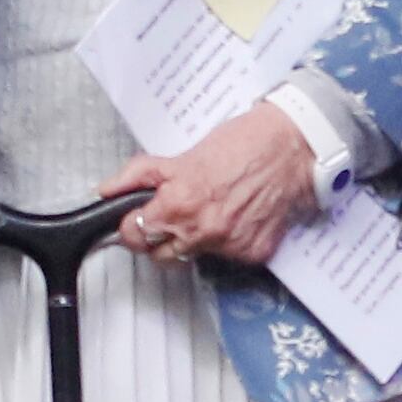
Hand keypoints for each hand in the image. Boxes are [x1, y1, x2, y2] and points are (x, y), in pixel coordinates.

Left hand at [101, 102, 318, 267]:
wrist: (292, 146)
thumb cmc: (243, 143)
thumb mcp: (182, 156)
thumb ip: (140, 175)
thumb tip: (108, 189)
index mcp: (179, 204)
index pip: (134, 235)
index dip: (131, 225)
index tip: (136, 219)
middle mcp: (202, 231)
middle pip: (160, 256)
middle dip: (159, 238)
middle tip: (171, 217)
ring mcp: (229, 245)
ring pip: (194, 258)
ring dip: (194, 240)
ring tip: (209, 212)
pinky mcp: (254, 252)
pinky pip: (230, 257)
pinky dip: (229, 241)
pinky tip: (236, 217)